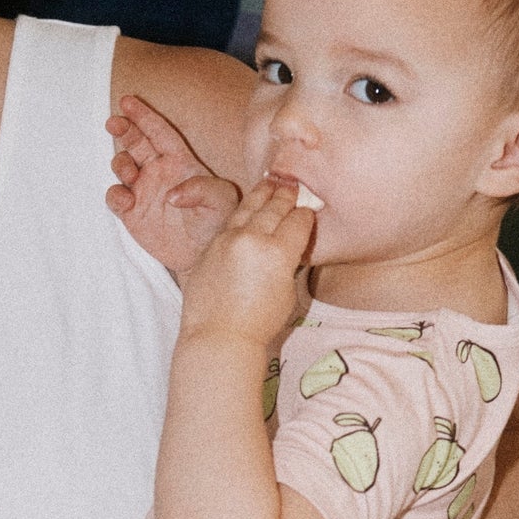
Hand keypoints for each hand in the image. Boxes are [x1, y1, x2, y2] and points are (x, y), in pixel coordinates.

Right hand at [105, 94, 238, 272]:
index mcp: (179, 162)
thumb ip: (203, 188)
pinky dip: (115, 195)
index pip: (158, 132)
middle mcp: (158, 172)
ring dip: (121, 163)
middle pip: (136, 142)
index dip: (143, 115)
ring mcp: (143, 191)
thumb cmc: (217, 223)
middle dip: (123, 129)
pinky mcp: (132, 213)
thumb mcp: (222, 201)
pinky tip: (126, 201)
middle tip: (113, 122)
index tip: (127, 101)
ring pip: (122, 166)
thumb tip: (172, 193)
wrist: (203, 255)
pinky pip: (115, 197)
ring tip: (130, 173)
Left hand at [179, 177, 315, 354]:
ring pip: (249, 207)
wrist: (218, 336)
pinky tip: (249, 207)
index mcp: (278, 252)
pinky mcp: (210, 245)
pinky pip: (230, 222)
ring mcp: (227, 240)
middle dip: (287, 196)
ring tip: (272, 182)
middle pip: (274, 207)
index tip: (309, 212)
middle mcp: (252, 239)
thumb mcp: (287, 292)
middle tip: (294, 186)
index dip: (307, 216)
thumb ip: (288, 263)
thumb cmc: (258, 324)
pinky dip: (242, 212)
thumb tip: (288, 246)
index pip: (299, 222)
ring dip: (263, 193)